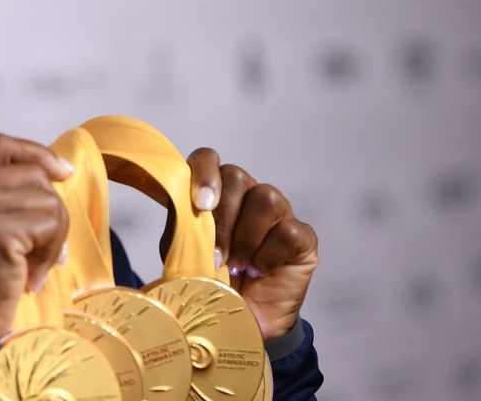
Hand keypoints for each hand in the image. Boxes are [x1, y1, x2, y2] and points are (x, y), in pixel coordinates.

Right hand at [0, 134, 71, 339]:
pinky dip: (48, 254)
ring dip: (51, 238)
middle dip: (49, 213)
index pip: (0, 145)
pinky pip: (50, 224)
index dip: (36, 153)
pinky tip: (28, 278)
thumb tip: (55, 175)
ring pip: (47, 199)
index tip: (61, 172)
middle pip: (33, 174)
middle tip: (38, 253)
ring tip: (29, 268)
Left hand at [183, 147, 317, 339]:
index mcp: (215, 192)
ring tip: (237, 266)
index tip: (200, 204)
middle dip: (222, 219)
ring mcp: (278, 213)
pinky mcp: (302, 236)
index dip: (203, 173)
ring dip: (245, 238)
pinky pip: (287, 230)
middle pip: (237, 177)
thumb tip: (178, 209)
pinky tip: (259, 271)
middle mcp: (247, 195)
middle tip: (216, 257)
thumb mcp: (185, 255)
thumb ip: (180, 229)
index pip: (208, 159)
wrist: (243, 322)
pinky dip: (268, 255)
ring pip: (265, 198)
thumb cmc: (211, 282)